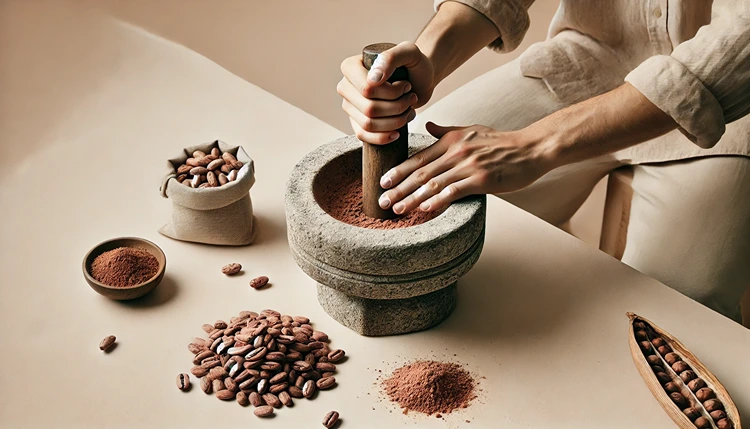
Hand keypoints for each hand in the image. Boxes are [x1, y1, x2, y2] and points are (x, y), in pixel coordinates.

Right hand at [336, 42, 434, 144]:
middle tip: (411, 98)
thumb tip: (373, 80)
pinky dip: (383, 137)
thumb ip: (390, 58)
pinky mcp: (357, 122)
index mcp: (350, 67)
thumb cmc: (414, 63)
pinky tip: (397, 132)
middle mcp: (346, 86)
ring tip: (408, 110)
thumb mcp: (408, 52)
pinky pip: (363, 136)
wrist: (421, 78)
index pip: (366, 89)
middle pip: (368, 109)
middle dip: (396, 107)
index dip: (390, 93)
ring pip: (368, 124)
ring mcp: (350, 105)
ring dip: (395, 121)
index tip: (406, 86)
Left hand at [378, 122, 555, 213]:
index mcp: (450, 141)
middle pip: (420, 172)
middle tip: (382, 201)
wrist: (530, 148)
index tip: (383, 182)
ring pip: (433, 183)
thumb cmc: (501, 142)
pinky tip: (425, 209)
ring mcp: (468, 165)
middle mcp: (456, 152)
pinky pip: (454, 191)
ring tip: (397, 209)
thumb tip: (427, 126)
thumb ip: (446, 132)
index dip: (398, 171)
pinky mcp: (482, 179)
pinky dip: (438, 200)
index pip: (418, 158)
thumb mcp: (471, 130)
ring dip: (412, 198)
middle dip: (398, 188)